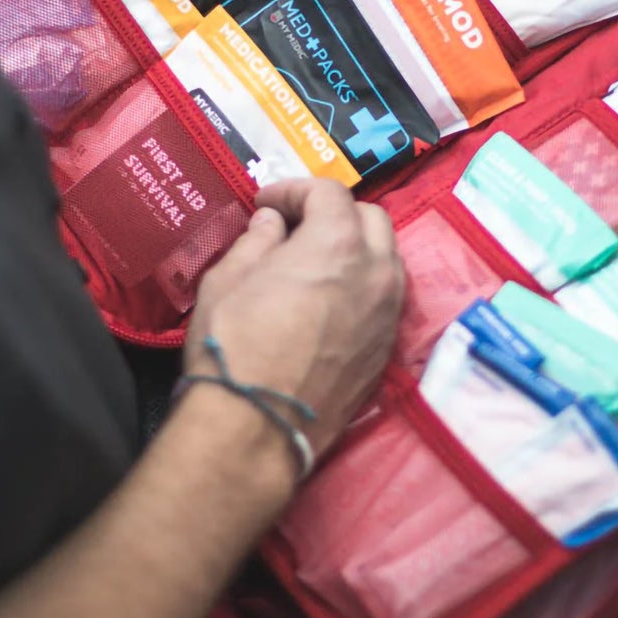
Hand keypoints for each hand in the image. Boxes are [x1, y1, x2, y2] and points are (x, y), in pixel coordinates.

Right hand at [183, 179, 403, 460]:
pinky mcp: (388, 348)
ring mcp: (389, 312)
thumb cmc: (234, 346)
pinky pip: (385, 298)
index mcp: (338, 243)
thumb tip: (274, 224)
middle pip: (371, 218)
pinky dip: (364, 286)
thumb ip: (257, 241)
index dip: (293, 190)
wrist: (259, 427)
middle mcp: (377, 271)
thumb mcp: (228, 279)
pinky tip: (331, 300)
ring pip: (386, 258)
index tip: (265, 204)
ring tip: (316, 262)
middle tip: (295, 227)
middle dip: (334, 213)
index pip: (329, 192)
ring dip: (356, 248)